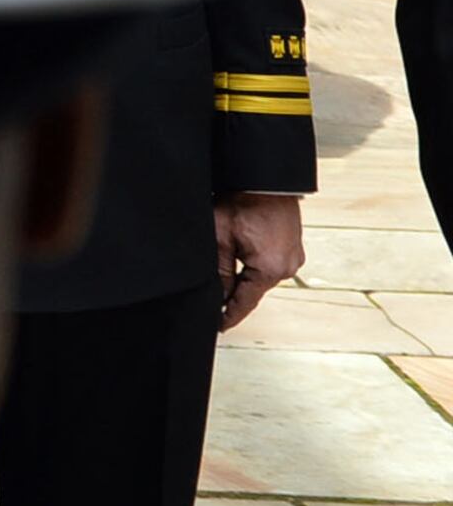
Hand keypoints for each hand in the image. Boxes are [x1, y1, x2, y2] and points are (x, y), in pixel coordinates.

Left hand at [217, 192, 304, 331]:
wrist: (265, 178)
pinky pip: (269, 263)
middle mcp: (287, 267)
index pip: (245, 302)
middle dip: (234, 294)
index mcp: (270, 269)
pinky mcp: (292, 247)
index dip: (229, 316)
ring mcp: (293, 257)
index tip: (218, 327)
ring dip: (244, 276)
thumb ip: (219, 271)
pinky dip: (255, 264)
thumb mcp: (220, 238)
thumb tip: (217, 295)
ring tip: (225, 273)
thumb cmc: (242, 202)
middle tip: (213, 303)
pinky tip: (242, 255)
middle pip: (253, 289)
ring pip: (260, 276)